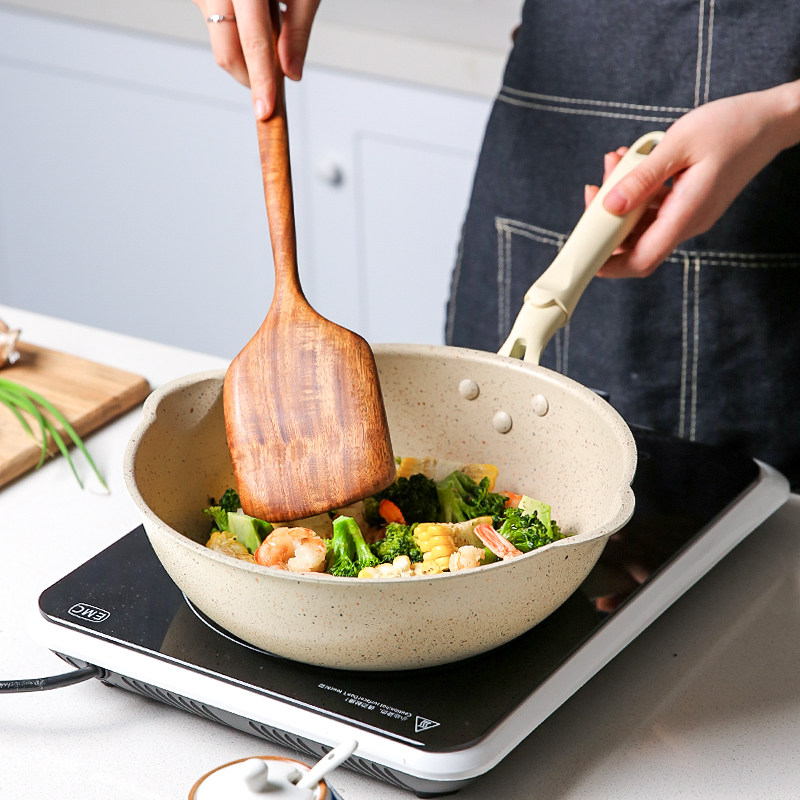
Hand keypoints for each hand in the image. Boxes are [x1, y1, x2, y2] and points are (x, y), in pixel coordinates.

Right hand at [194, 0, 320, 118]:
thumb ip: (297, 30)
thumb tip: (291, 74)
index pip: (252, 44)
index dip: (261, 82)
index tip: (265, 111)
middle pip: (226, 53)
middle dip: (251, 77)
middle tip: (273, 83)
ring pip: (222, 41)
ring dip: (248, 49)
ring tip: (269, 17)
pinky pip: (217, 23)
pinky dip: (238, 29)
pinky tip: (255, 9)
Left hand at [585, 81, 799, 276]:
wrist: (771, 120)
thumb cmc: (731, 126)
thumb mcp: (679, 144)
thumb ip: (643, 178)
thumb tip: (609, 206)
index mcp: (687, 214)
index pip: (642, 258)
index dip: (611, 264)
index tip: (587, 254)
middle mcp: (688, 222)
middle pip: (636, 241)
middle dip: (608, 219)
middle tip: (595, 186)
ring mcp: (690, 214)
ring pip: (643, 221)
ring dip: (622, 198)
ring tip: (615, 161)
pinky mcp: (690, 203)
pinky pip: (656, 206)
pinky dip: (639, 189)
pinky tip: (632, 161)